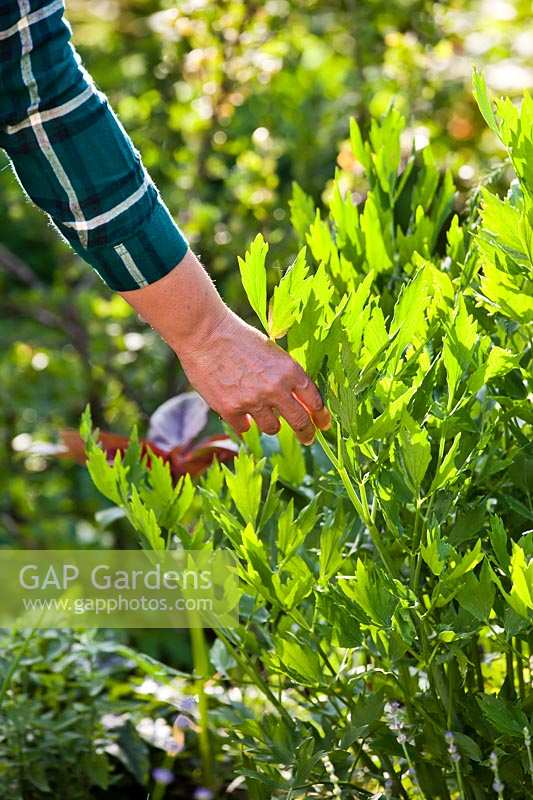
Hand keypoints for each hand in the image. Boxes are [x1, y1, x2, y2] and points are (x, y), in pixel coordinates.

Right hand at [176, 308, 330, 444]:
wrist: (206, 333)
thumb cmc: (238, 337)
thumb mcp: (271, 351)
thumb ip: (284, 375)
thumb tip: (296, 399)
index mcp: (289, 371)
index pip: (314, 401)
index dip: (320, 415)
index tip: (322, 424)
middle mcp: (275, 389)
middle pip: (300, 421)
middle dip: (306, 433)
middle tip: (307, 439)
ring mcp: (253, 401)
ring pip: (272, 428)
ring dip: (270, 423)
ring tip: (262, 413)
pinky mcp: (231, 409)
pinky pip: (244, 428)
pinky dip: (243, 422)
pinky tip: (239, 412)